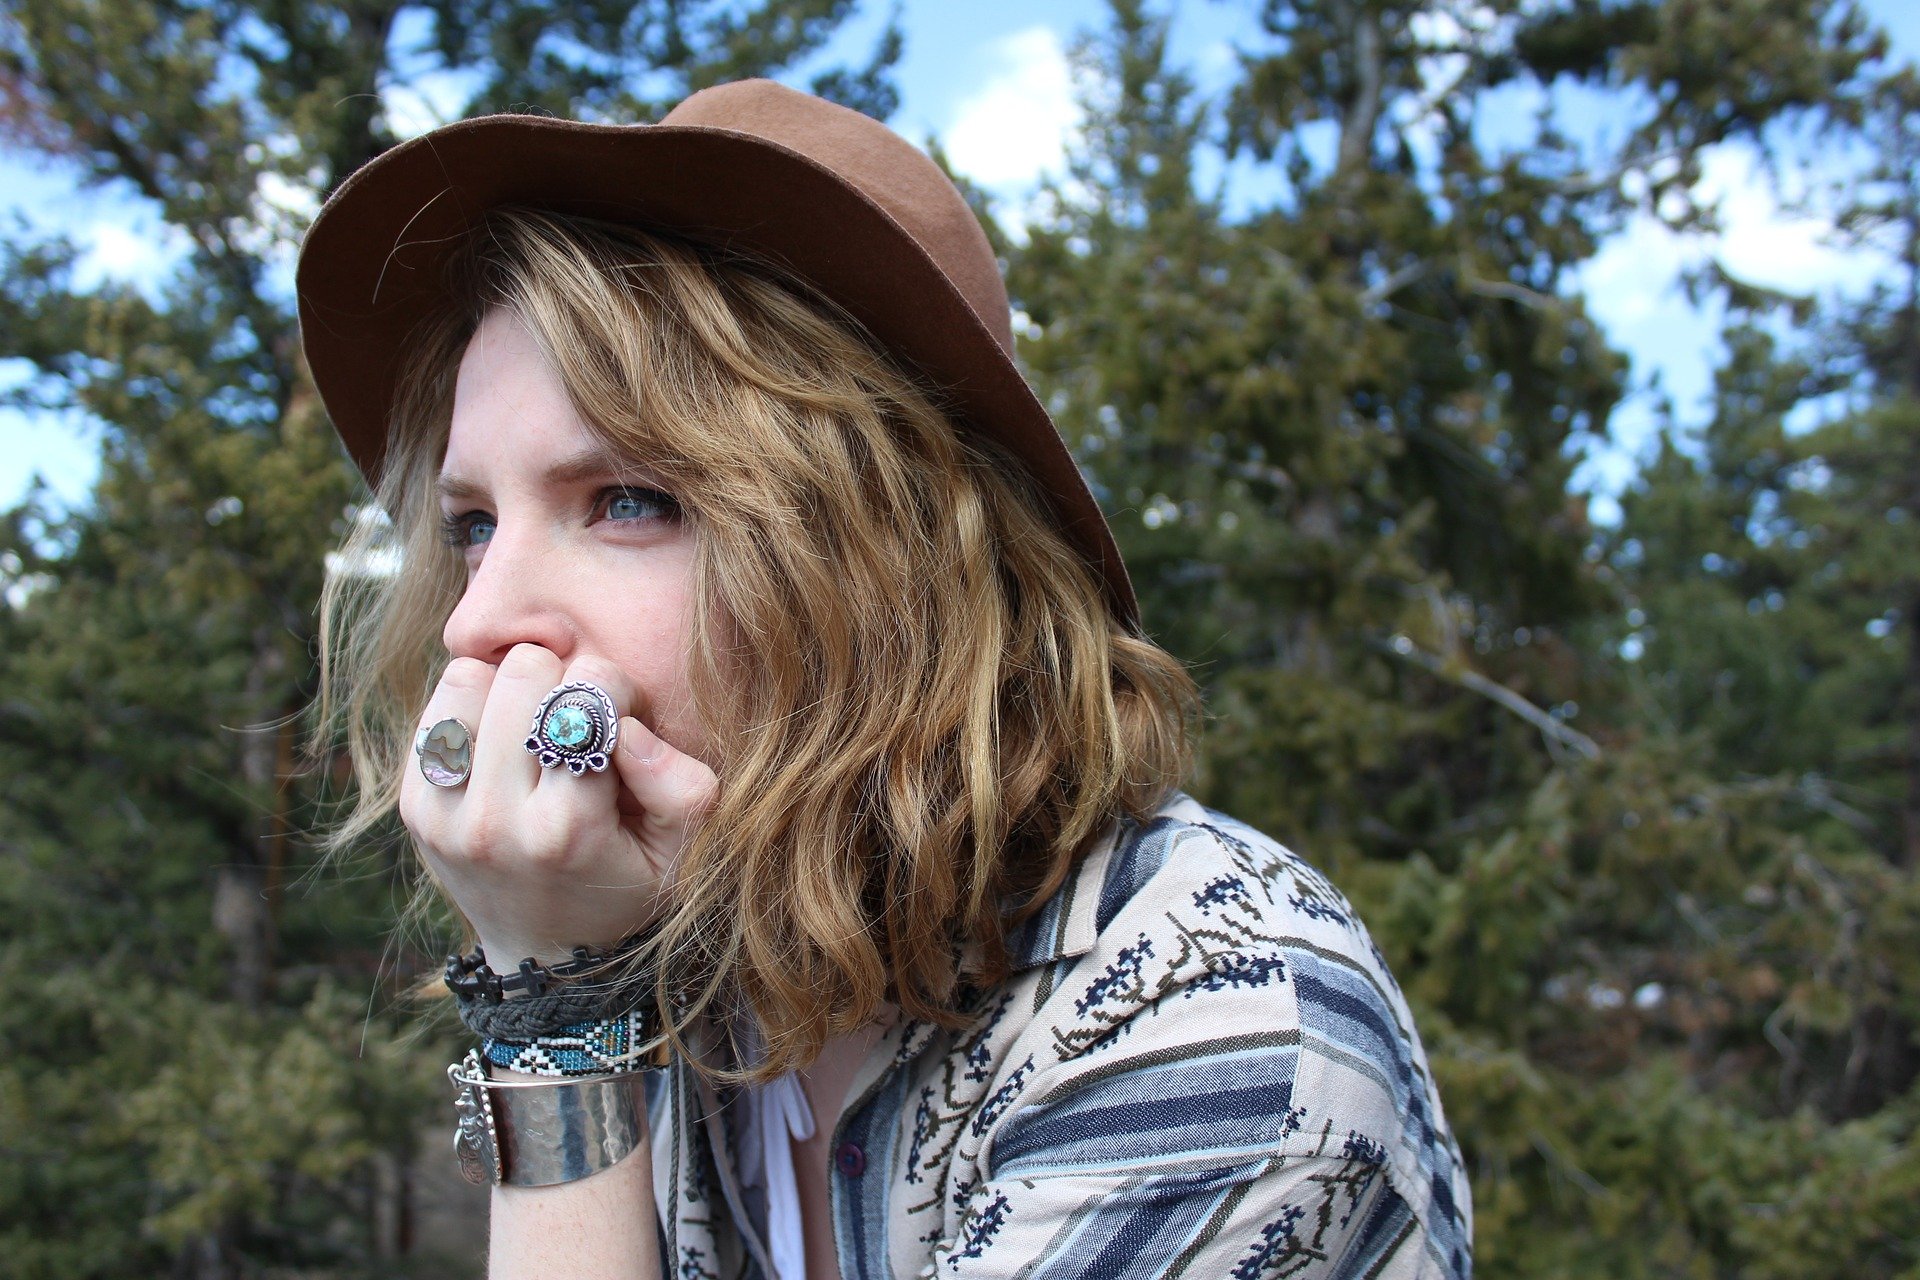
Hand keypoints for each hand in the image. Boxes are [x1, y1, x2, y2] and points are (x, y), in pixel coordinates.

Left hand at [399, 643, 716, 966]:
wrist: (546, 956)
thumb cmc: (625, 889)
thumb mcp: (681, 852)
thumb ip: (682, 786)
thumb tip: (626, 728)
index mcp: (565, 829)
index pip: (589, 688)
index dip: (617, 689)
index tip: (622, 726)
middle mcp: (495, 820)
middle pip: (524, 671)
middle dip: (562, 683)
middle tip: (576, 726)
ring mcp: (443, 814)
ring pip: (469, 677)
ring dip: (508, 690)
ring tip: (533, 729)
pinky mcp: (413, 806)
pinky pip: (436, 707)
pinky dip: (473, 708)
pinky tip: (500, 743)